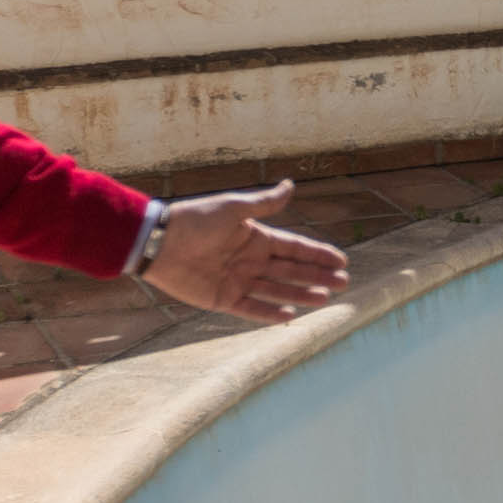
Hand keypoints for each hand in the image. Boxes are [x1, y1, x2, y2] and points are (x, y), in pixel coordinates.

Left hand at [142, 181, 351, 323]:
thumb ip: (264, 203)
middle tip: (344, 283)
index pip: (294, 247)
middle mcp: (250, 260)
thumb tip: (291, 185)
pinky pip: (251, 308)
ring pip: (277, 290)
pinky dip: (270, 313)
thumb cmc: (195, 219)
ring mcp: (237, 281)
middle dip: (317, 276)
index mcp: (255, 237)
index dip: (318, 254)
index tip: (341, 260)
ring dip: (301, 294)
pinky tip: (291, 317)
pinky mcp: (222, 300)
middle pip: (291, 271)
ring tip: (325, 298)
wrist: (158, 242)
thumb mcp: (233, 208)